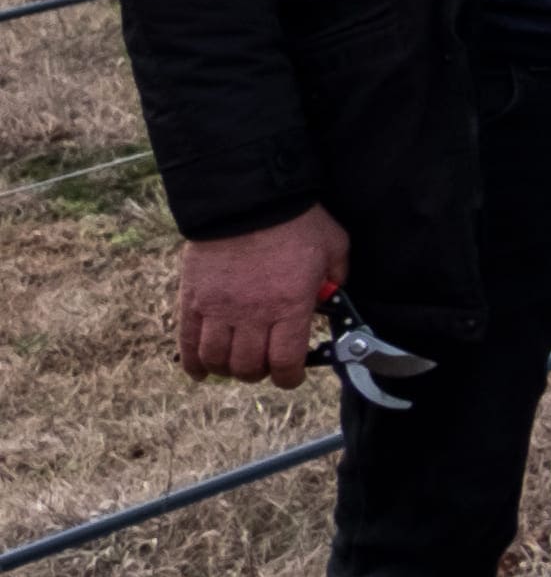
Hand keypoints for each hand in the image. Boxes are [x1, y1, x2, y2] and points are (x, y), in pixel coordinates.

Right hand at [178, 208, 348, 381]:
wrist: (246, 199)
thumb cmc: (296, 222)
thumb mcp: (334, 248)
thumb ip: (338, 277)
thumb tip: (334, 296)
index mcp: (289, 306)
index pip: (286, 362)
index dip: (290, 378)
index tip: (292, 376)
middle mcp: (252, 315)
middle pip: (249, 367)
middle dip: (259, 373)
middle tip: (265, 365)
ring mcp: (218, 309)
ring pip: (217, 359)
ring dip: (228, 369)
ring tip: (237, 363)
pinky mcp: (192, 300)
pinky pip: (187, 342)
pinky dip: (193, 363)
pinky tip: (200, 371)